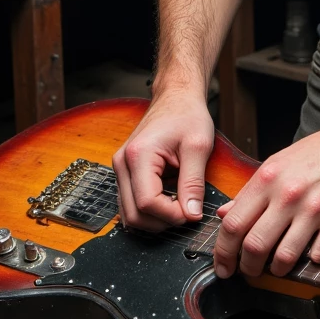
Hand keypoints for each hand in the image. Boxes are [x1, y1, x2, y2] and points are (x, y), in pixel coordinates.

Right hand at [114, 90, 214, 230]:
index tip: (192, 212)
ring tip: (179, 205)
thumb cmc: (187, 115)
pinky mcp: (125, 172)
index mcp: (139, 155)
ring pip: (130, 213)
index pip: (147, 203)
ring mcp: (121, 168)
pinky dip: (149, 210)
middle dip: (162, 222)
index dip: (171, 215)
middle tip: (187, 212)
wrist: (176, 97)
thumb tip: (192, 215)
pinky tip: (169, 199)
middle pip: (133, 214)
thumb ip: (194, 183)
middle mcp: (122, 163)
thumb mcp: (198, 147)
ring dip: (155, 218)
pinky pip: (131, 203)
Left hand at [212, 112, 319, 279]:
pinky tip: (306, 256)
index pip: (233, 224)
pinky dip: (308, 262)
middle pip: (254, 246)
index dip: (223, 251)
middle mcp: (288, 195)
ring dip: (276, 270)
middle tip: (247, 272)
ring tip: (275, 269)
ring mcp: (314, 209)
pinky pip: (317, 255)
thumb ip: (249, 191)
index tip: (223, 263)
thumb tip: (224, 214)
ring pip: (284, 257)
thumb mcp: (276, 163)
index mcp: (267, 179)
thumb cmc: (317, 152)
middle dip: (246, 267)